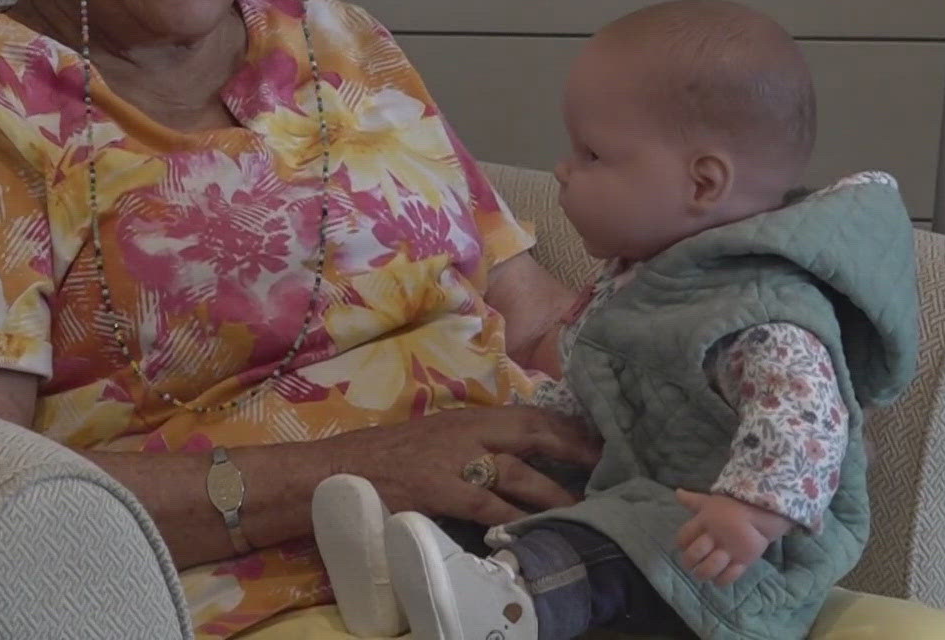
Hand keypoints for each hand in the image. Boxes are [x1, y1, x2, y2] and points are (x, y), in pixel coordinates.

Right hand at [323, 406, 600, 526]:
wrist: (335, 469)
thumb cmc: (386, 458)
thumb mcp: (436, 440)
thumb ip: (474, 445)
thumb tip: (519, 460)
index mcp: (468, 419)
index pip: (530, 415)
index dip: (568, 427)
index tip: (600, 439)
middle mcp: (467, 431)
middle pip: (534, 432)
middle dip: (574, 448)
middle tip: (609, 466)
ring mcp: (453, 459)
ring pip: (517, 470)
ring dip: (554, 489)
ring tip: (585, 507)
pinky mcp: (438, 488)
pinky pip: (486, 504)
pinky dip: (513, 518)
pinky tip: (534, 529)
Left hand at [673, 489, 794, 585]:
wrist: (761, 509)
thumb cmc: (732, 505)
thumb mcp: (710, 501)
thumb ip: (692, 500)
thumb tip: (677, 493)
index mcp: (703, 521)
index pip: (684, 537)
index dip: (681, 545)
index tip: (684, 547)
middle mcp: (714, 536)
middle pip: (694, 554)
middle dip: (689, 562)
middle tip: (691, 565)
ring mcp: (729, 549)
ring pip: (709, 568)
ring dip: (703, 574)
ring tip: (702, 574)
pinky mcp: (743, 559)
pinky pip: (730, 575)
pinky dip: (721, 581)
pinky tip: (718, 580)